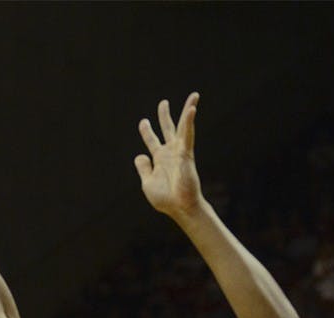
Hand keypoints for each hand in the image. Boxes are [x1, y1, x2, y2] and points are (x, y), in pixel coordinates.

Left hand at [134, 92, 203, 218]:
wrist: (179, 207)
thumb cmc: (165, 199)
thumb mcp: (147, 183)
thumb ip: (143, 168)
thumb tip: (139, 156)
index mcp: (160, 159)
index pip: (152, 141)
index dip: (147, 131)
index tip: (144, 121)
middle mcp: (170, 153)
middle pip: (168, 129)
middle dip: (164, 116)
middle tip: (163, 102)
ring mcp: (179, 152)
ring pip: (183, 127)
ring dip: (187, 110)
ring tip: (194, 96)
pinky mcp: (187, 153)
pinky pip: (188, 134)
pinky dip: (189, 122)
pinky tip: (191, 109)